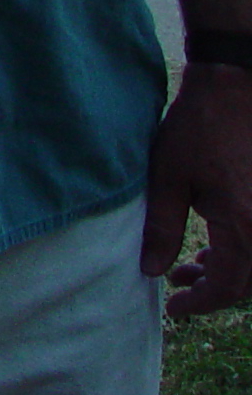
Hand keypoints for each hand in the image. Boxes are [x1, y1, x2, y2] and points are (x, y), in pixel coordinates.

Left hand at [145, 61, 251, 315]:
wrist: (235, 87)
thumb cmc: (198, 128)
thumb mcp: (168, 178)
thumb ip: (161, 228)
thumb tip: (151, 270)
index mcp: (245, 227)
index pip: (228, 287)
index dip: (201, 303)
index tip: (174, 307)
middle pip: (248, 282)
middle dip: (212, 289)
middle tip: (177, 282)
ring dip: (227, 271)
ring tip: (189, 265)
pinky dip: (240, 251)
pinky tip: (213, 244)